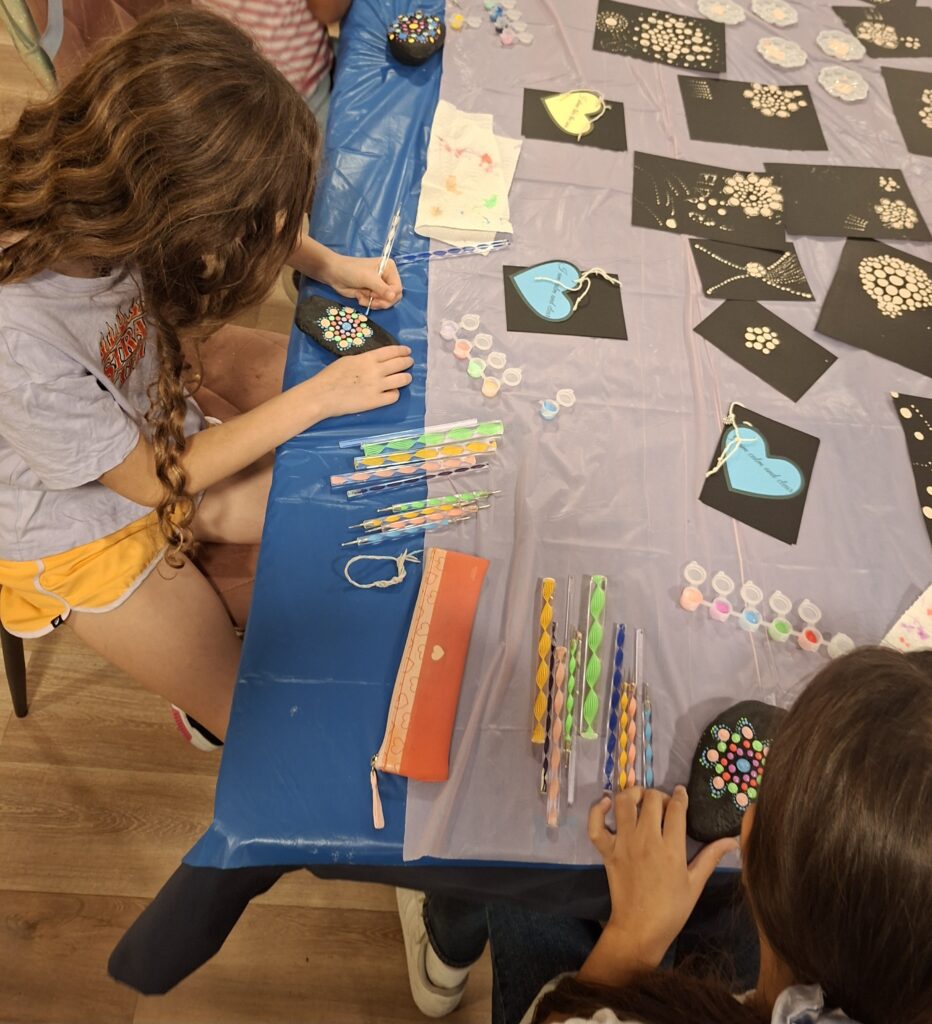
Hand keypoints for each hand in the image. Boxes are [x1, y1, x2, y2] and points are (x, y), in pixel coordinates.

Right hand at [305, 345, 413, 419]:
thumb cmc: (330, 376)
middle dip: (407, 362)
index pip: (392, 351)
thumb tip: (374, 361)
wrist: (322, 395)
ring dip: (406, 377)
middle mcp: (376, 370)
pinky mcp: (376, 401)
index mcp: (368, 358)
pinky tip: (392, 392)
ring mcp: (378, 386)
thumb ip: (364, 360)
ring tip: (406, 378)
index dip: (402, 350)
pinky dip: (395, 393)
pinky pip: (394, 396)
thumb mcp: (348, 360)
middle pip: (400, 363)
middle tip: (409, 362)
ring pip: (402, 379)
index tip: (407, 351)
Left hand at [323, 253, 402, 309]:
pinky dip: (368, 303)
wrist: (334, 274)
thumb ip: (381, 288)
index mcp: (389, 269)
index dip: (389, 296)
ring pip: (385, 302)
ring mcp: (380, 286)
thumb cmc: (351, 271)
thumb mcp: (367, 278)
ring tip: (362, 297)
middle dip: (381, 301)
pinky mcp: (373, 293)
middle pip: (394, 297)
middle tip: (370, 300)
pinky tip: (360, 297)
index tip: (376, 296)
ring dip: (373, 303)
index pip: (398, 288)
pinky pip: (377, 304)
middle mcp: (387, 277)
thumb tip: (394, 297)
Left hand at [588, 786, 736, 968]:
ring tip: (640, 800)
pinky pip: (596, 824)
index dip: (680, 796)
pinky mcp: (607, 851)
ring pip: (623, 803)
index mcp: (671, 848)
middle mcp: (646, 840)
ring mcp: (623, 843)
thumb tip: (733, 839)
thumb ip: (711, 857)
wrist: (640, 929)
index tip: (682, 793)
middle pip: (651, 799)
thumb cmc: (671, 909)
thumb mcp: (695, 884)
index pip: (676, 808)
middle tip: (664, 805)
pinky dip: (598, 809)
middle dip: (660, 795)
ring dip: (633, 794)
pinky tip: (608, 804)